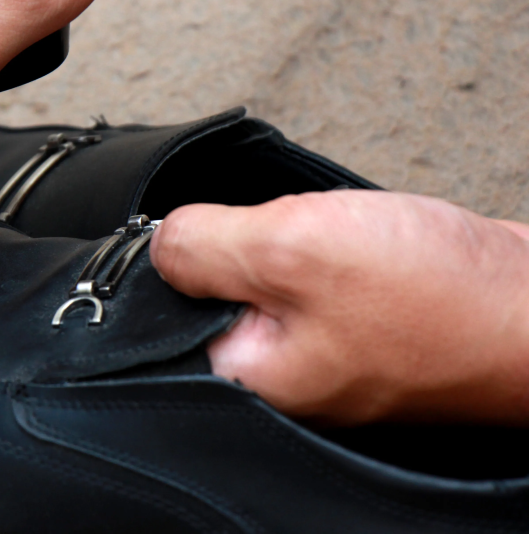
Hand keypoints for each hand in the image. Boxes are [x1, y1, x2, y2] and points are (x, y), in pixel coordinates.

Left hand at [149, 190, 528, 425]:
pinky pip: (316, 274)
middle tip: (296, 227)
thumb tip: (157, 240)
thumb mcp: (291, 249)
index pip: (165, 311)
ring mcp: (323, 349)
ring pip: (270, 273)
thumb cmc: (438, 299)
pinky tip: (353, 238)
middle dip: (243, 238)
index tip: (211, 221)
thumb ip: (205, 243)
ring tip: (339, 235)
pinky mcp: (360, 323)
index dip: (178, 251)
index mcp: (245, 374)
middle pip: (216, 286)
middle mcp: (280, 372)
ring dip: (289, 238)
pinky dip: (325, 244)